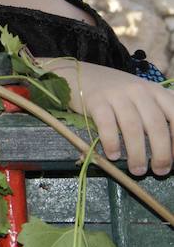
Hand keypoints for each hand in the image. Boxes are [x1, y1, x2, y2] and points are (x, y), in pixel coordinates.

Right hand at [44, 59, 173, 175]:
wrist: (82, 75)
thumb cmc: (117, 92)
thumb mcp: (144, 96)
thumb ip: (160, 113)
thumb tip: (171, 147)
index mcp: (155, 91)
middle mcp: (138, 90)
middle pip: (155, 124)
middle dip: (161, 152)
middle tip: (160, 171)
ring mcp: (116, 94)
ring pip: (132, 127)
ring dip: (137, 153)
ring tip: (137, 170)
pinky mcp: (96, 101)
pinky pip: (106, 125)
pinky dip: (111, 142)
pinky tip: (113, 156)